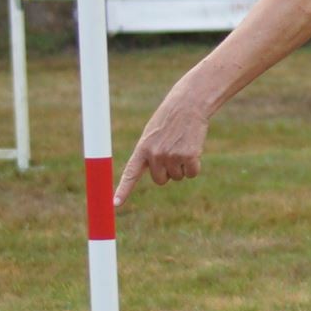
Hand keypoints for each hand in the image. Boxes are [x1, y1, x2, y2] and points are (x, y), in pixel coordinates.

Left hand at [114, 89, 212, 205]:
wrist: (187, 106)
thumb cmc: (169, 121)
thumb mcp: (152, 136)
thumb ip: (150, 155)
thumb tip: (161, 178)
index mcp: (142, 149)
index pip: (130, 174)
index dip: (123, 190)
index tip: (115, 204)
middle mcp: (155, 155)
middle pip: (161, 180)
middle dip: (168, 172)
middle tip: (172, 153)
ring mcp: (172, 156)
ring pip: (178, 177)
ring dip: (182, 166)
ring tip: (182, 146)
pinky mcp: (189, 156)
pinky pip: (192, 173)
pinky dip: (195, 166)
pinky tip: (193, 149)